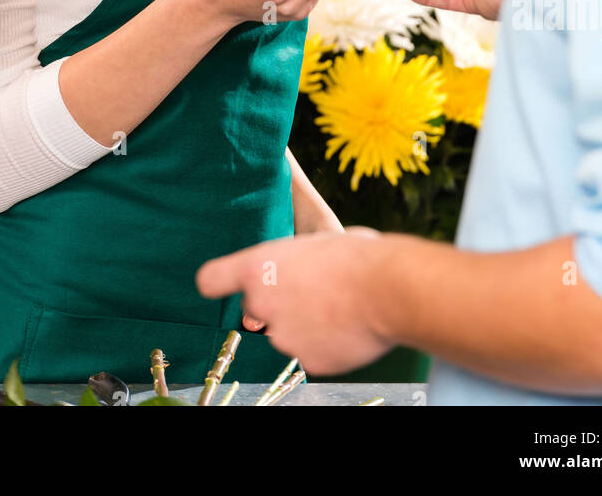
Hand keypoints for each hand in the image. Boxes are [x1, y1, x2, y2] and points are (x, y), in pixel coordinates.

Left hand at [197, 227, 390, 373]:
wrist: (389, 289)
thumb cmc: (357, 256)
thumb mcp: (316, 241)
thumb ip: (294, 260)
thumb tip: (301, 268)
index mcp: (258, 266)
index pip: (212, 279)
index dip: (220, 281)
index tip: (223, 284)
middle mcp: (262, 303)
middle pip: (258, 306)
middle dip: (279, 300)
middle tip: (314, 288)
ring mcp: (283, 337)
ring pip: (287, 330)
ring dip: (305, 321)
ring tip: (338, 304)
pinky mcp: (308, 361)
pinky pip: (311, 351)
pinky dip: (325, 343)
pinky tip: (346, 326)